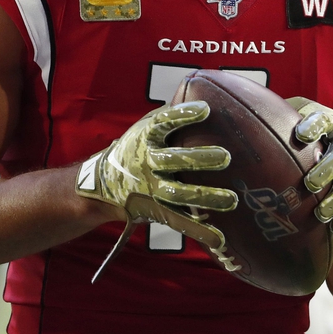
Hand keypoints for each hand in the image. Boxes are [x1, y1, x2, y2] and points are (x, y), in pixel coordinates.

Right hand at [76, 101, 236, 252]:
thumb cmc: (136, 147)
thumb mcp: (146, 127)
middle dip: (199, 159)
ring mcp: (150, 189)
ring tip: (231, 200)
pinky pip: (179, 222)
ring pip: (178, 194)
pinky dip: (200, 232)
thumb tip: (209, 94)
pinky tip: (221, 239)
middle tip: (226, 157)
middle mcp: (146, 163)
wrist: (101, 184)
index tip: (205, 110)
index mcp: (145, 137)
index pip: (163, 122)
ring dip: (205, 198)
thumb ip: (171, 116)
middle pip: (173, 160)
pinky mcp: (156, 211)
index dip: (182, 115)